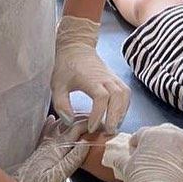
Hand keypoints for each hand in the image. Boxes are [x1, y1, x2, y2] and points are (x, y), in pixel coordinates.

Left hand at [12, 116, 89, 181]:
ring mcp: (43, 145)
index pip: (77, 128)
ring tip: (81, 116)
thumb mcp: (59, 176)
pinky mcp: (38, 151)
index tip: (103, 123)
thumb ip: (73, 159)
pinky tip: (52, 119)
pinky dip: (51, 124)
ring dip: (70, 119)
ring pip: (58, 125)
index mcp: (57, 147)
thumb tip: (86, 141)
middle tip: (96, 118)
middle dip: (83, 119)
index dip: (91, 123)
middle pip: (69, 124)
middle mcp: (50, 142)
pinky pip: (46, 132)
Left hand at [52, 16, 130, 132]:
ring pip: (125, 94)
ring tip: (114, 126)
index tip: (92, 128)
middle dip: (115, 116)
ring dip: (122, 111)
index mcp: (90, 79)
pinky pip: (126, 92)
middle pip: (118, 96)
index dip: (99, 114)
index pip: (101, 97)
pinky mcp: (116, 79)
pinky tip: (117, 116)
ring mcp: (113, 77)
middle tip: (108, 132)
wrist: (77, 48)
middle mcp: (105, 77)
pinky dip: (124, 106)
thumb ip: (61, 105)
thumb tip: (70, 122)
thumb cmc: (66, 67)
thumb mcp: (57, 86)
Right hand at [102, 124, 182, 181]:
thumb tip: (115, 158)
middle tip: (152, 155)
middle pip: (162, 132)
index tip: (133, 151)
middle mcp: (169, 132)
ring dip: (175, 145)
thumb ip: (121, 160)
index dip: (136, 143)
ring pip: (180, 138)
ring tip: (170, 158)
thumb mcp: (126, 168)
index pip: (141, 134)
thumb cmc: (140, 180)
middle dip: (156, 141)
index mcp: (149, 132)